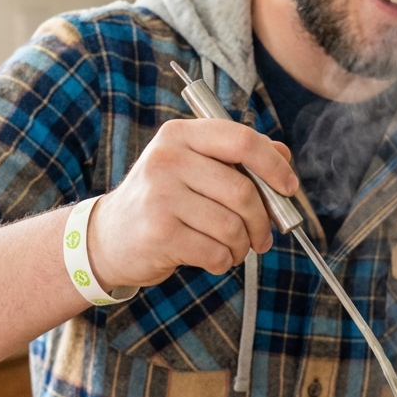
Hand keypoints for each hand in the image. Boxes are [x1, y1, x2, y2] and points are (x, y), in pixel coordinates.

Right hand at [86, 119, 296, 287]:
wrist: (107, 238)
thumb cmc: (162, 201)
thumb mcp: (192, 168)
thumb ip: (236, 158)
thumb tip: (284, 154)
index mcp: (180, 135)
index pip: (242, 140)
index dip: (274, 165)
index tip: (289, 187)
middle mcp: (167, 159)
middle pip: (243, 191)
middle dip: (263, 220)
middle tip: (263, 236)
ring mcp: (160, 196)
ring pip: (232, 226)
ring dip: (242, 246)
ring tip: (233, 248)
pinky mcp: (158, 234)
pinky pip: (215, 252)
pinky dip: (224, 262)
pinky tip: (214, 259)